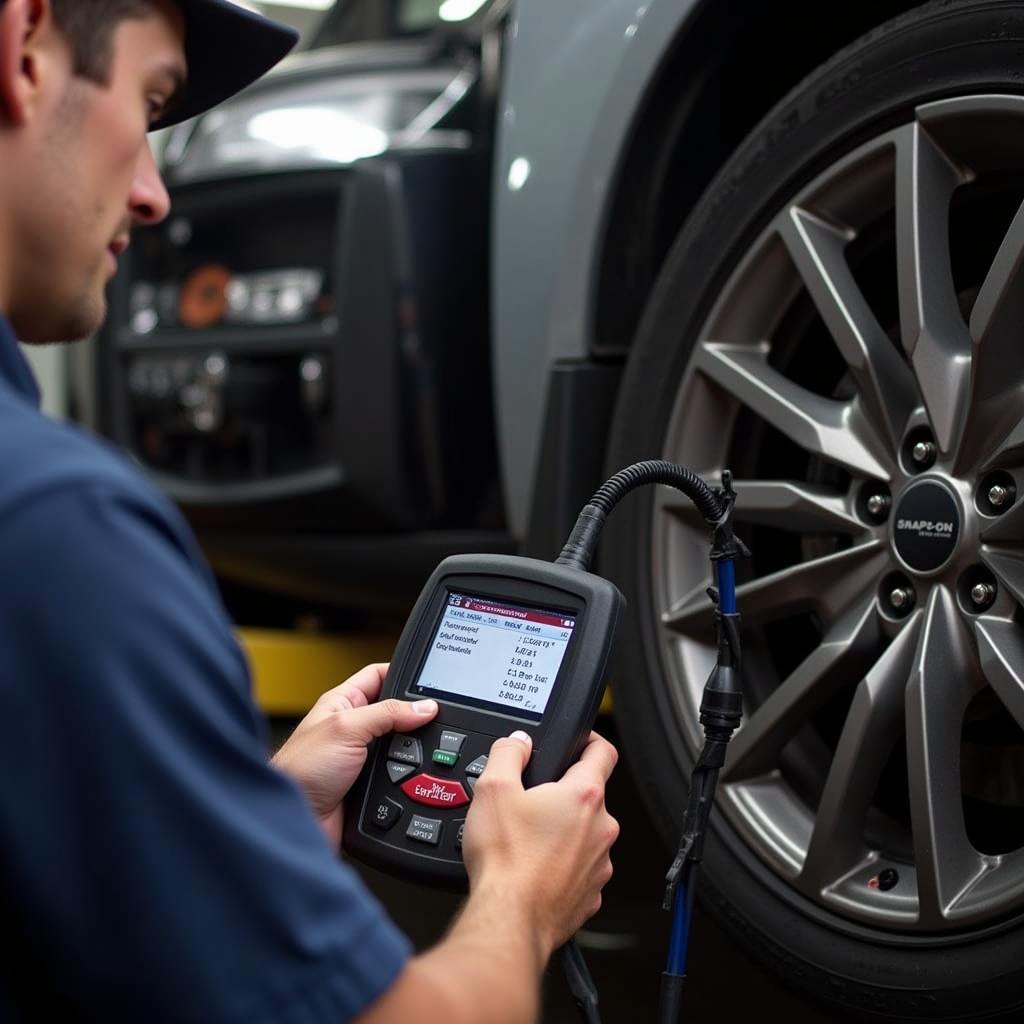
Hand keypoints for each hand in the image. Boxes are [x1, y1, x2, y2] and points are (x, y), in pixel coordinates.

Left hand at [271, 663, 438, 846]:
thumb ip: (386, 713)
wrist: (296, 823)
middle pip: (396, 712)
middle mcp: (354, 729)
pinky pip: (401, 775)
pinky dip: (411, 777)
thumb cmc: (299, 771)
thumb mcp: (345, 729)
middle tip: (435, 719)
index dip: (403, 675)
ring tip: (426, 750)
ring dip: (413, 751)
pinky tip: (418, 777)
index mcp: (343, 703)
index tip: (431, 682)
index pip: (379, 676)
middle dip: (414, 716)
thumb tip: (424, 706)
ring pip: (402, 746)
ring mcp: (363, 758)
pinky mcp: (371, 785)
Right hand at [461, 730, 618, 952]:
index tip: (578, 740)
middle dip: (562, 794)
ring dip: (563, 832)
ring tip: (527, 840)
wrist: (509, 919)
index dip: (588, 739)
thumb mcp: (493, 788)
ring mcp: (599, 864)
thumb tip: (517, 742)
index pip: (602, 751)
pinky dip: (561, 865)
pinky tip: (534, 868)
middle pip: (588, 796)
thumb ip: (508, 753)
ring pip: (584, 834)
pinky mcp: (590, 894)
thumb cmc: (506, 860)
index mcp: (584, 796)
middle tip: (530, 801)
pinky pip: (579, 868)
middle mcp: (601, 829)